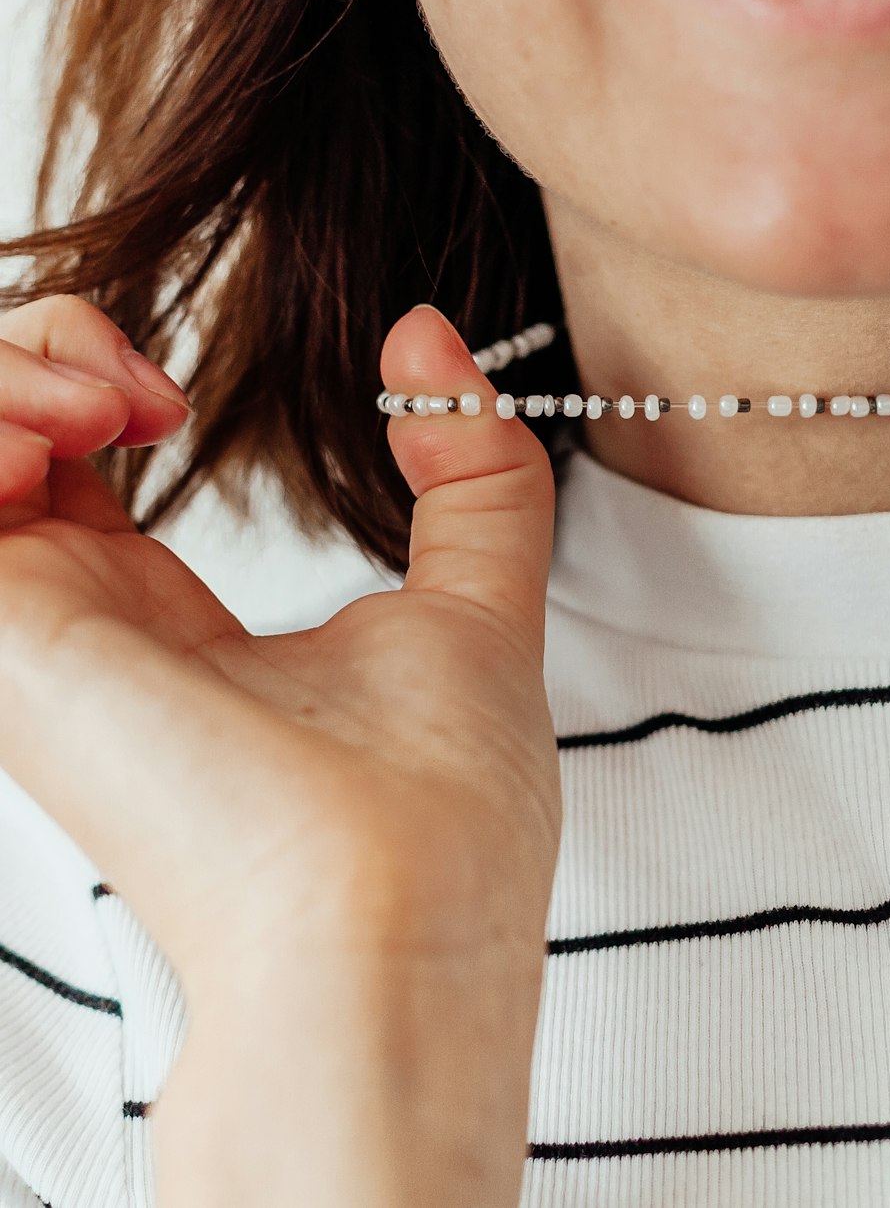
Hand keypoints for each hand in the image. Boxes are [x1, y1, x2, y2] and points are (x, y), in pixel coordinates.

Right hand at [0, 296, 560, 1206]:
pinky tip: (70, 432)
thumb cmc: (439, 800)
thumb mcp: (478, 597)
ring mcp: (32, 627)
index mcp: (163, 615)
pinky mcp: (8, 634)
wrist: (396, 916)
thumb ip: (470, 466)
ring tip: (111, 404)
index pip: (70, 464)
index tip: (178, 393)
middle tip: (141, 388)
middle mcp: (77, 618)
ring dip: (11, 373)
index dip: (95, 382)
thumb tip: (428, 339)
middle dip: (42, 352)